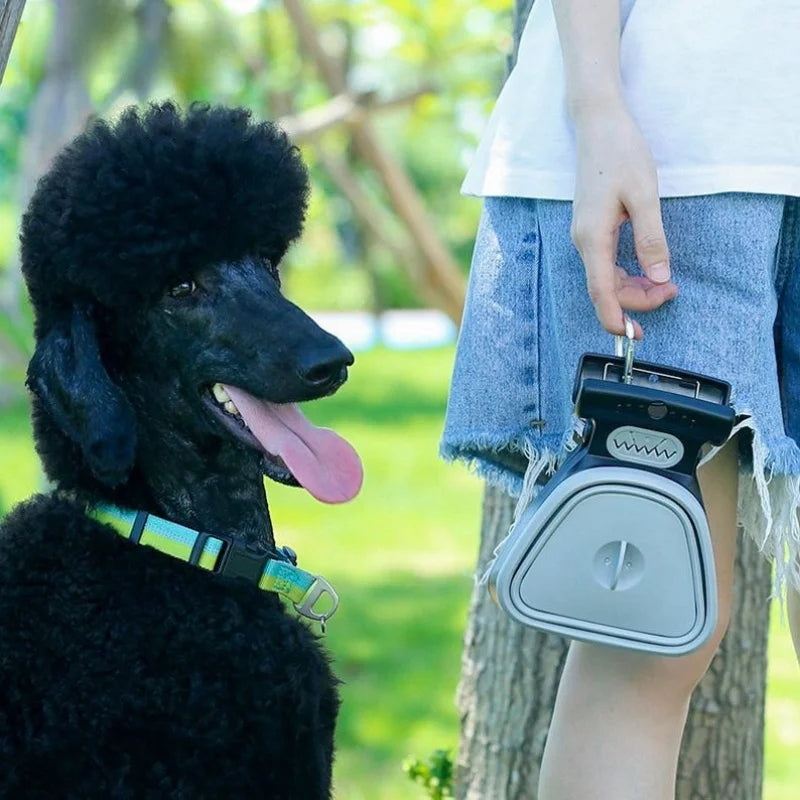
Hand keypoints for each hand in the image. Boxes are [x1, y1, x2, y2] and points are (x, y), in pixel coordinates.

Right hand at [570, 103, 678, 337]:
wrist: (597, 126)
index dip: (616, 318)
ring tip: (666, 284)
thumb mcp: (644, 195)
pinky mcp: (591, 231)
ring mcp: (585, 237)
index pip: (601, 291)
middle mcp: (583, 242)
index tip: (632, 336)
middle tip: (673, 292)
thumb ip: (651, 238)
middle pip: (606, 290)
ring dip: (634, 289)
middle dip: (637, 300)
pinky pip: (606, 265)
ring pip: (606, 280)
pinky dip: (627, 275)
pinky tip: (647, 271)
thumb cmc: (620, 154)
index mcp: (593, 237)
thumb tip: (659, 276)